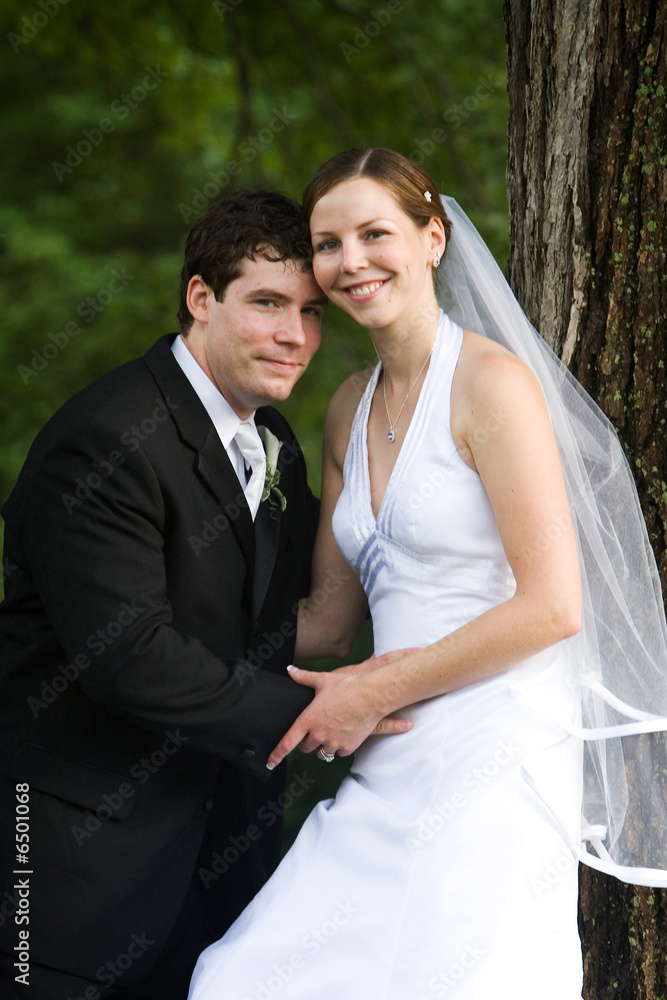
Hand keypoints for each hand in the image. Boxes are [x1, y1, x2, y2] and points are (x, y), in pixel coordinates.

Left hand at [266, 648, 414, 769]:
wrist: (371, 696)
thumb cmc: (347, 687)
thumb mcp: (322, 680)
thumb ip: (303, 677)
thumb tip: (290, 670)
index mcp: (309, 719)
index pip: (288, 742)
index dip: (277, 754)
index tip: (270, 762)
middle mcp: (318, 734)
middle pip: (305, 747)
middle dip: (308, 741)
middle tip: (317, 729)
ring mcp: (333, 743)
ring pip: (322, 752)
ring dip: (324, 745)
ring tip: (332, 731)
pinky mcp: (347, 748)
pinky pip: (339, 753)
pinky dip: (339, 746)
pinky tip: (344, 734)